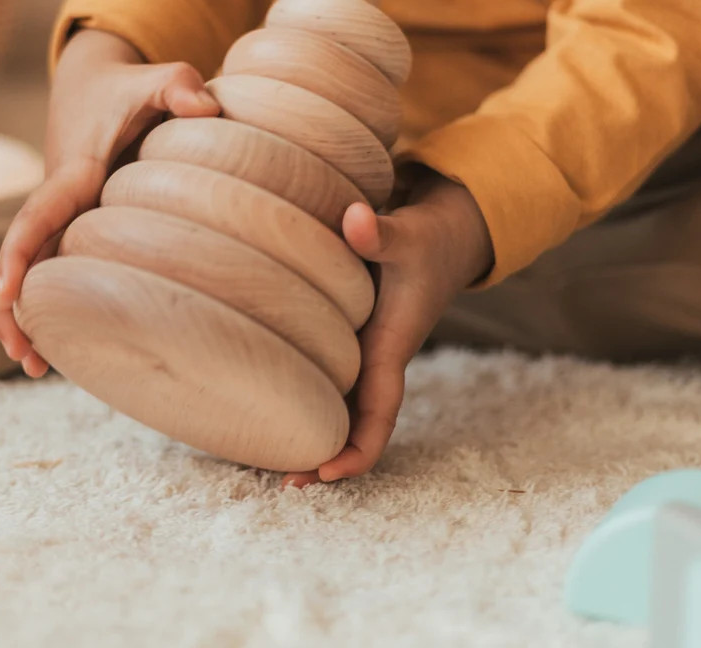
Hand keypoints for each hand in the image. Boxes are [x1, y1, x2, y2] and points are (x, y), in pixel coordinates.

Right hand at [0, 28, 219, 377]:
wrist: (91, 84)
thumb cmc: (127, 87)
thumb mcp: (155, 77)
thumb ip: (179, 85)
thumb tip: (208, 109)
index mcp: (75, 171)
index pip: (40, 215)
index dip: (20, 255)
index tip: (9, 296)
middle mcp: (59, 198)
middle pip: (23, 254)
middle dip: (10, 303)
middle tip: (22, 354)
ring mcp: (61, 214)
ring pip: (33, 267)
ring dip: (24, 313)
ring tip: (34, 365)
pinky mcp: (70, 224)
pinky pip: (51, 265)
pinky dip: (46, 301)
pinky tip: (56, 343)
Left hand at [283, 169, 492, 487]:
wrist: (443, 236)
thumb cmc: (425, 240)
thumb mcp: (407, 233)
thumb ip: (380, 231)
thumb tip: (354, 218)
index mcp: (391, 347)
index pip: (378, 414)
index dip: (356, 451)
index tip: (326, 474)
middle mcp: (373, 357)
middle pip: (349, 423)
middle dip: (322, 456)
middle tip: (280, 483)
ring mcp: (358, 349)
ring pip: (332, 402)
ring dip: (306, 428)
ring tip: (257, 453)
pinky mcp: (345, 334)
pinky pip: (321, 373)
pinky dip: (299, 391)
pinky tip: (261, 394)